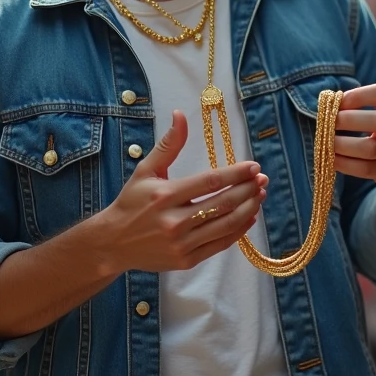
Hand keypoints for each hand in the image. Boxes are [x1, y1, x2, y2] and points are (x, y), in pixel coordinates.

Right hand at [95, 111, 267, 273]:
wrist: (112, 243)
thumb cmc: (131, 202)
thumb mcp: (145, 170)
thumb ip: (168, 144)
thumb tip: (180, 115)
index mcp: (165, 195)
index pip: (209, 182)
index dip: (235, 174)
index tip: (254, 166)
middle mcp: (174, 221)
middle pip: (222, 204)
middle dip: (247, 190)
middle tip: (263, 179)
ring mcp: (181, 243)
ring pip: (225, 225)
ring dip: (248, 209)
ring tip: (260, 195)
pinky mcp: (186, 260)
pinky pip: (220, 245)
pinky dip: (239, 231)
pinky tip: (249, 217)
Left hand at [333, 83, 375, 192]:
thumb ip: (361, 104)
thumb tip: (328, 106)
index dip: (358, 95)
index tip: (337, 101)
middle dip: (348, 120)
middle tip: (328, 123)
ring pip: (371, 148)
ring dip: (343, 145)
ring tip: (325, 142)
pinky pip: (366, 168)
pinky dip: (345, 164)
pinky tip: (331, 159)